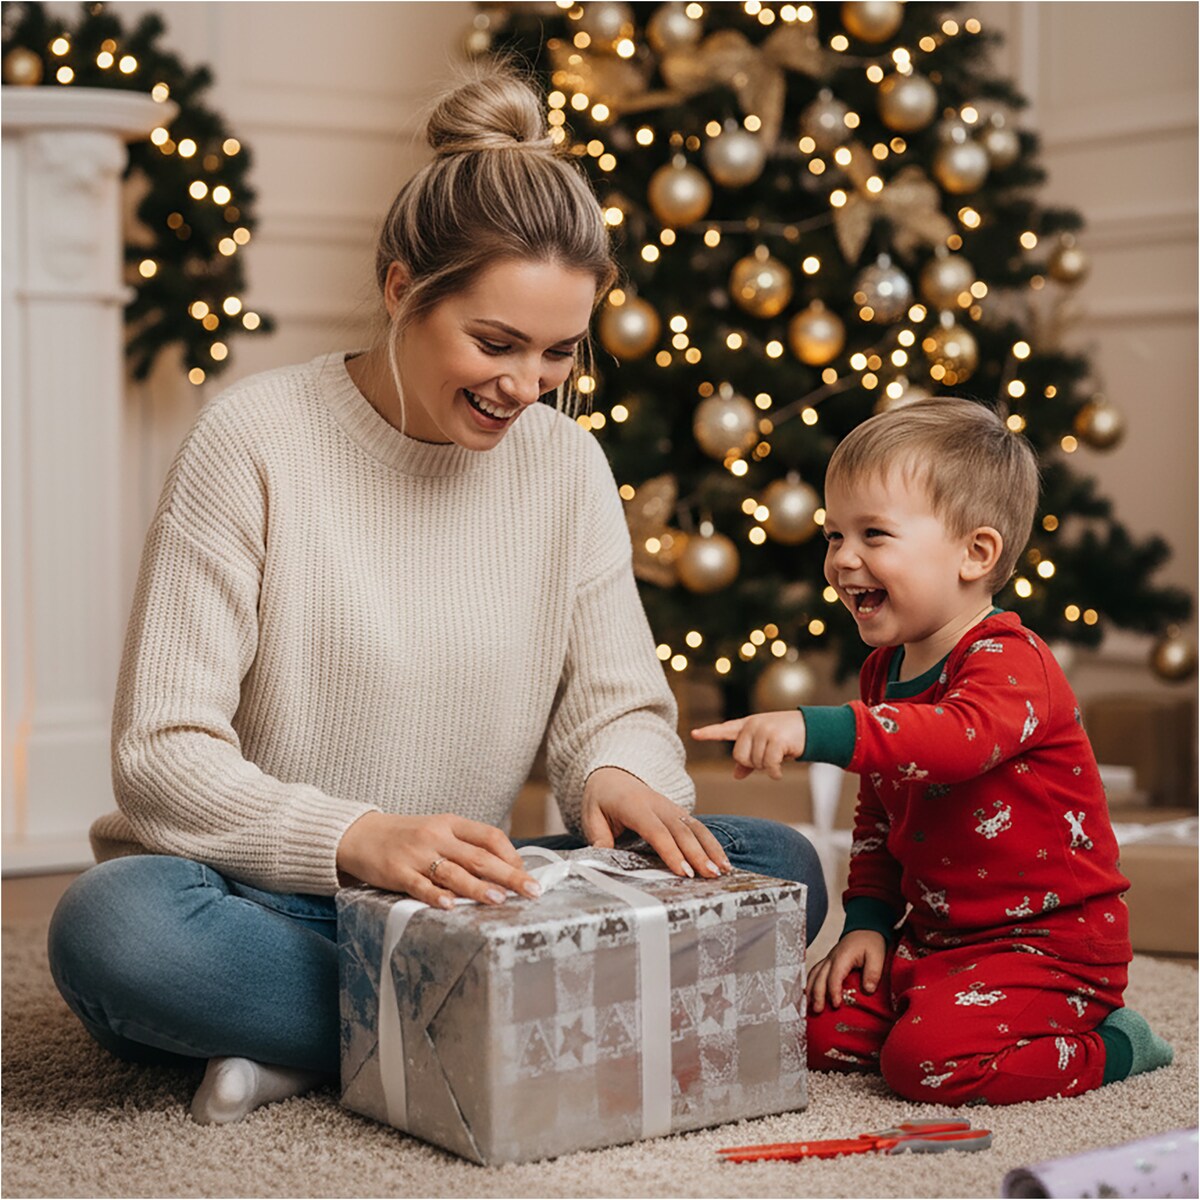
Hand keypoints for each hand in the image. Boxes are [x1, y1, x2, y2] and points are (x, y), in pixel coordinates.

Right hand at [336, 811, 541, 908]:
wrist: (358, 834)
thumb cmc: (405, 837)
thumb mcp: (437, 831)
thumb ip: (464, 847)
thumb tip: (502, 870)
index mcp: (451, 823)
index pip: (490, 836)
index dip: (512, 856)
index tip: (527, 874)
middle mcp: (437, 835)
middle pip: (479, 856)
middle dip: (509, 875)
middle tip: (532, 890)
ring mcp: (417, 853)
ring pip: (453, 871)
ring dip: (478, 887)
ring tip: (500, 900)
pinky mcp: (397, 871)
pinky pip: (419, 885)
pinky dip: (435, 896)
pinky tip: (449, 906)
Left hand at [581, 766, 731, 879]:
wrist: (612, 776)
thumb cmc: (601, 800)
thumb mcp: (591, 816)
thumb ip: (599, 838)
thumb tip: (602, 861)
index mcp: (634, 805)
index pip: (656, 830)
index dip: (671, 851)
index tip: (684, 871)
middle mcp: (658, 804)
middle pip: (681, 830)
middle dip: (697, 854)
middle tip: (709, 875)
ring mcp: (671, 807)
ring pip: (695, 827)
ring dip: (710, 849)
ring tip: (722, 871)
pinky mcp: (679, 813)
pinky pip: (699, 827)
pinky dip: (712, 843)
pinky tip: (722, 861)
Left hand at [691, 711, 807, 779]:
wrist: (813, 728)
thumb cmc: (787, 738)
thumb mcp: (766, 745)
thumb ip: (749, 759)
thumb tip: (736, 775)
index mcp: (748, 725)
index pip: (725, 729)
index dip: (709, 733)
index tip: (694, 734)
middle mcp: (754, 725)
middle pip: (739, 756)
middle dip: (753, 764)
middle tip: (769, 759)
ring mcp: (765, 730)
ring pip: (755, 762)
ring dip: (767, 767)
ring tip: (779, 757)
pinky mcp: (777, 739)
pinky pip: (769, 765)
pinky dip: (775, 772)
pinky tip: (780, 771)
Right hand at [806, 929, 886, 1013]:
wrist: (865, 928)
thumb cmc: (870, 942)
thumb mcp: (877, 956)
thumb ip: (873, 973)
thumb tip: (868, 990)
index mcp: (842, 957)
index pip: (834, 976)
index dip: (833, 991)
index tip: (836, 1004)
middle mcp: (831, 958)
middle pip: (819, 977)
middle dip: (817, 994)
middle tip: (817, 1010)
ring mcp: (828, 959)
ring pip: (814, 974)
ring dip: (810, 990)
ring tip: (809, 1006)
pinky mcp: (828, 961)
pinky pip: (815, 972)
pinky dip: (810, 983)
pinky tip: (808, 993)